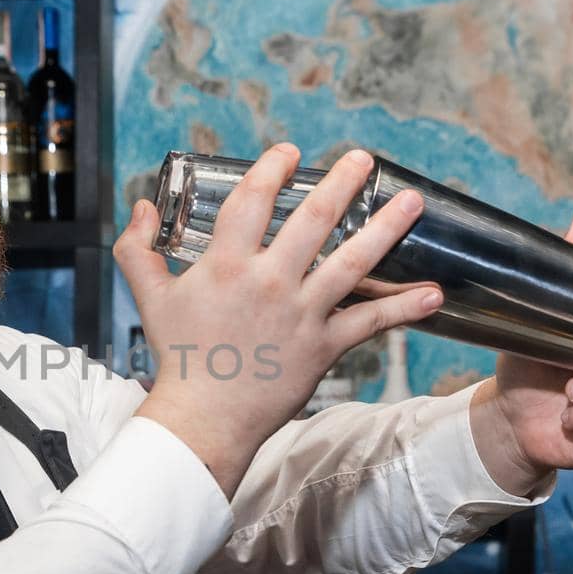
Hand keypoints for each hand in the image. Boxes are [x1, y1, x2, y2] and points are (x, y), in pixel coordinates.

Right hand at [116, 145, 443, 496]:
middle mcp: (268, 283)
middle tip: (363, 159)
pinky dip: (404, 309)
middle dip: (343, 183)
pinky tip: (434, 293)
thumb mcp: (149, 297)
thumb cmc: (177, 358)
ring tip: (411, 201)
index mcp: (225, 265)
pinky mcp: (323, 347)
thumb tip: (142, 206)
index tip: (289, 153)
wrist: (203, 420)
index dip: (272, 169)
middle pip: (314, 220)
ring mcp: (300, 315)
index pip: (252, 201)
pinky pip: (370, 324)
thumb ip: (138, 248)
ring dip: (387, 229)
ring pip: (353, 263)